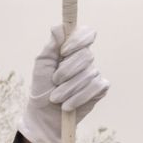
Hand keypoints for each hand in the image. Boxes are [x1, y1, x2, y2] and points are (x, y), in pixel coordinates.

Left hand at [18, 25, 108, 142]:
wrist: (44, 115)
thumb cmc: (42, 88)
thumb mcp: (42, 65)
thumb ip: (51, 46)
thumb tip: (58, 27)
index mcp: (72, 49)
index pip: (87, 33)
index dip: (78, 40)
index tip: (63, 52)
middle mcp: (85, 59)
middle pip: (86, 55)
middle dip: (67, 71)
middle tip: (54, 81)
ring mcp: (94, 73)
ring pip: (88, 74)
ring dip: (69, 88)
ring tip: (56, 98)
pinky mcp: (100, 89)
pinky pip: (96, 87)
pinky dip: (79, 97)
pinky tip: (68, 105)